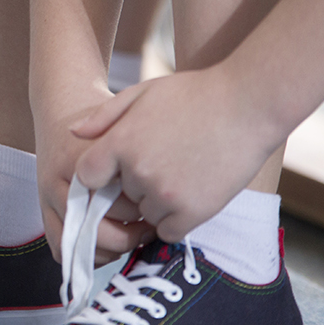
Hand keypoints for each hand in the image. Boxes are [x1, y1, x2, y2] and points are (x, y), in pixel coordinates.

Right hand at [36, 91, 153, 265]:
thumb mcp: (128, 123)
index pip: (122, 204)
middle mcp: (65, 179)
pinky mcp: (42, 206)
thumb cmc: (102, 119)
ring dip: (107, 249)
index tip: (160, 211)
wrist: (62, 104)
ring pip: (77, 242)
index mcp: (87, 158)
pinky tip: (106, 244)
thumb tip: (165, 198)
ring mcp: (49, 194)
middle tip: (148, 229)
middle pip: (98, 228)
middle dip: (129, 236)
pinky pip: (59, 246)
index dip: (145, 214)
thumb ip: (142, 155)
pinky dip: (83, 254)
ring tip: (128, 236)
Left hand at [72, 66, 284, 242]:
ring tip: (183, 174)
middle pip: (120, 197)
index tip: (114, 173)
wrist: (251, 103)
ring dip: (157, 204)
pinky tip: (191, 196)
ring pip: (145, 214)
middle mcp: (138, 172)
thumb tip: (72, 133)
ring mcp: (165, 194)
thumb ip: (105, 116)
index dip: (99, 176)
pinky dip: (176, 220)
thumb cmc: (197, 93)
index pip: (86, 177)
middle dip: (135, 186)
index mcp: (120, 143)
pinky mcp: (193, 211)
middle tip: (165, 163)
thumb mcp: (143, 92)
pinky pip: (169, 231)